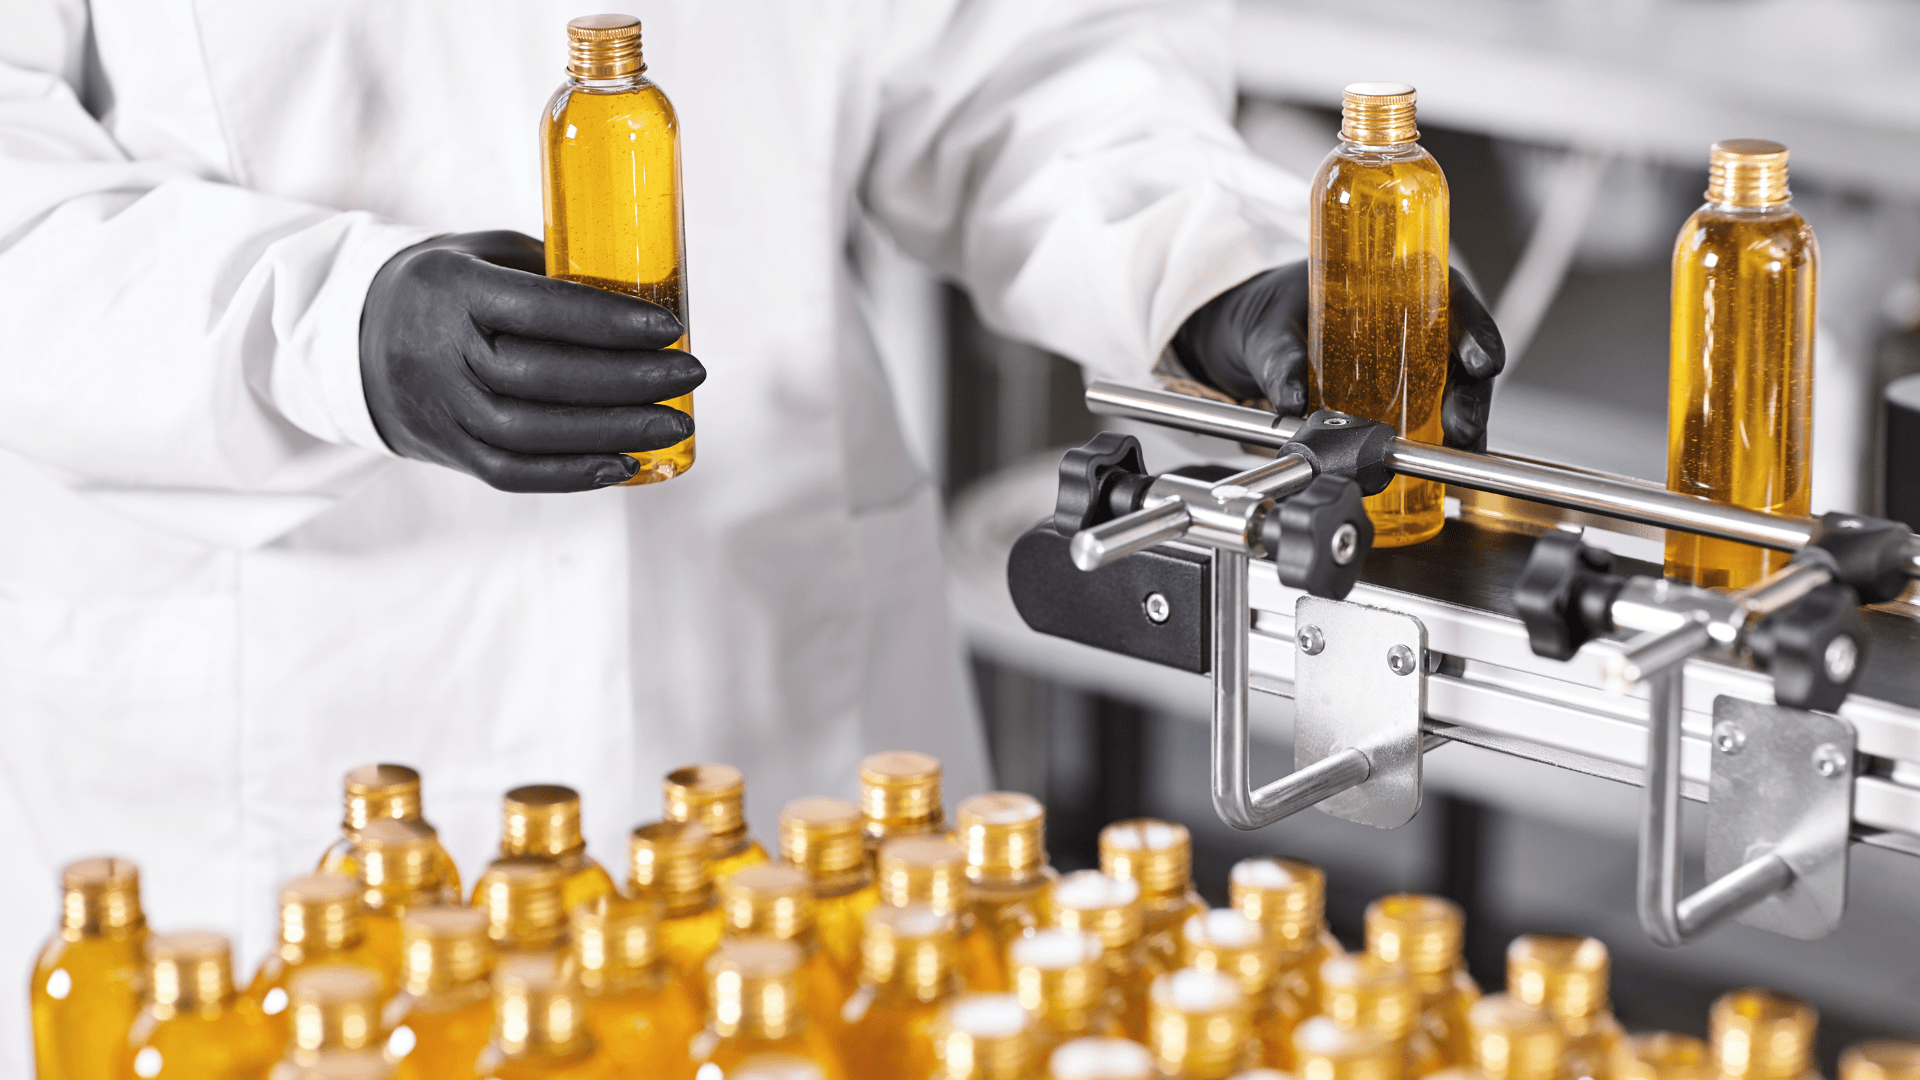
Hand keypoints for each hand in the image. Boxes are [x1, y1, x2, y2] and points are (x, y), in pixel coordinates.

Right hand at [360, 230, 703, 491]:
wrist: (353, 339)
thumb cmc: (446, 287)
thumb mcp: (483, 254)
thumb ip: (550, 268)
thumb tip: (641, 290)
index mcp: (451, 289)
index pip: (538, 308)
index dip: (607, 322)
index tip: (669, 329)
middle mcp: (440, 353)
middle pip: (541, 376)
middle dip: (627, 380)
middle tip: (690, 374)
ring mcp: (441, 408)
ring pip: (530, 432)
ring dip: (612, 432)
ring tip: (672, 423)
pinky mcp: (448, 450)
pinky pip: (512, 473)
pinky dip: (573, 474)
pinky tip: (626, 465)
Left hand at [1170, 260, 1504, 451]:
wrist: (1256, 338)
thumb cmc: (1272, 312)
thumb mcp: (1270, 328)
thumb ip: (1280, 357)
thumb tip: (1291, 396)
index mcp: (1394, 284)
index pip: (1453, 298)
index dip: (1475, 330)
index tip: (1480, 362)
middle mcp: (1413, 322)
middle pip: (1462, 353)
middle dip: (1471, 393)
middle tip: (1461, 426)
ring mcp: (1411, 362)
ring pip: (1453, 390)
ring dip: (1461, 424)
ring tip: (1456, 452)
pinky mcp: (1400, 396)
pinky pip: (1428, 417)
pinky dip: (1436, 442)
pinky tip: (1436, 463)